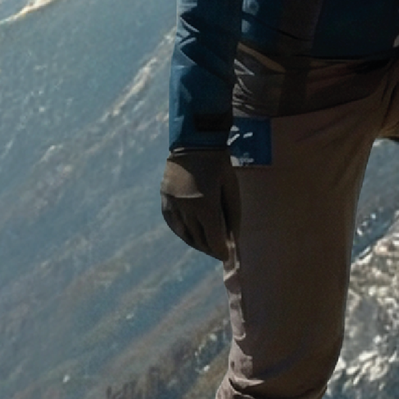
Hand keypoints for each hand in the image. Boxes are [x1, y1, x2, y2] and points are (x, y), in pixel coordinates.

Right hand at [160, 146, 238, 263]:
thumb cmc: (219, 164)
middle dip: (210, 248)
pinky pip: (172, 222)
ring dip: (196, 242)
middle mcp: (187, 209)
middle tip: (218, 251)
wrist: (194, 140)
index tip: (226, 257)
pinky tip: (188, 234)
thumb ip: (233, 215)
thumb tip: (232, 238)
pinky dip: (181, 231)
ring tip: (205, 245)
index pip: (214, 240)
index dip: (221, 251)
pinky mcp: (165, 198)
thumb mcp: (231, 188)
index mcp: (206, 206)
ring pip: (184, 233)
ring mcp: (173, 204)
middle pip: (199, 239)